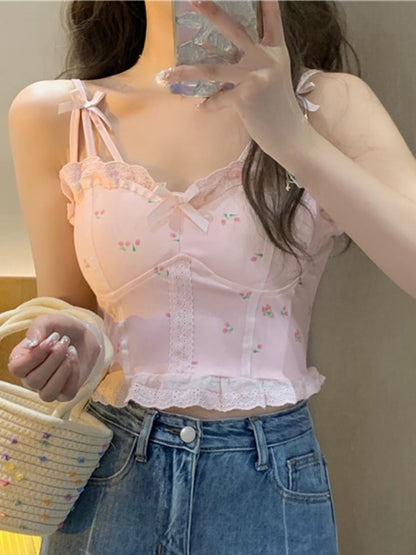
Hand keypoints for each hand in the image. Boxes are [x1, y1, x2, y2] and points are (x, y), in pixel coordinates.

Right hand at [8, 314, 100, 401]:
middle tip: (65, 341)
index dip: (35, 356)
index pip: (17, 369)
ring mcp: (47, 388)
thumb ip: (37, 329)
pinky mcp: (65, 393)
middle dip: (54, 359)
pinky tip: (75, 359)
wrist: (84, 335)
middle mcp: (30, 378)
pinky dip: (74, 375)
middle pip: (34, 380)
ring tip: (70, 352)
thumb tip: (32, 344)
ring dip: (62, 371)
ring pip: (47, 394)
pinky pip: (66, 394)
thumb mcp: (48, 322)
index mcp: (20, 361)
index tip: (51, 340)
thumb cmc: (61, 329)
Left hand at [161, 0, 310, 163]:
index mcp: (276, 49)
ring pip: (214, 70)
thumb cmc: (278, 105)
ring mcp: (256, 76)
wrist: (289, 134)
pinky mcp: (246, 97)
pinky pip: (218, 98)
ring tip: (164, 74)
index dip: (266, 0)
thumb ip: (255, 61)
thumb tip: (225, 54)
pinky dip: (209, 104)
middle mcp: (266, 58)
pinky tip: (203, 107)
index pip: (272, 18)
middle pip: (235, 30)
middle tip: (194, 0)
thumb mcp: (274, 76)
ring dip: (186, 73)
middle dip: (213, 13)